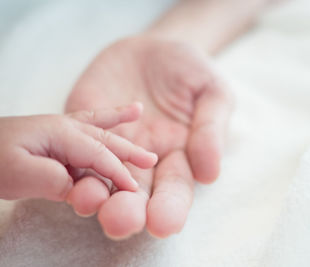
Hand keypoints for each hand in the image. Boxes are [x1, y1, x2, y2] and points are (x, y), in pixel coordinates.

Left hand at [0, 104, 156, 200]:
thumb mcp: (18, 174)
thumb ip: (54, 181)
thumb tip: (79, 187)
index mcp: (62, 134)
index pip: (100, 155)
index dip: (119, 173)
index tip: (135, 190)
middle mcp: (66, 127)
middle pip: (106, 140)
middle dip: (130, 151)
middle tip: (151, 160)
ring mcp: (62, 126)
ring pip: (100, 128)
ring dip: (122, 126)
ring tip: (139, 116)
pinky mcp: (57, 131)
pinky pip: (89, 121)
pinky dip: (108, 116)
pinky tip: (122, 110)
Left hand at [66, 36, 232, 238]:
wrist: (155, 49)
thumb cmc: (191, 72)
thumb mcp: (213, 92)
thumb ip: (211, 130)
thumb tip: (209, 174)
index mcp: (178, 157)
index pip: (174, 189)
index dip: (169, 207)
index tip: (164, 224)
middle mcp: (142, 162)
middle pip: (135, 194)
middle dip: (127, 210)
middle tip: (120, 220)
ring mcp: (110, 145)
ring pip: (99, 176)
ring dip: (93, 192)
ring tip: (89, 199)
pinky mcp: (84, 126)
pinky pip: (74, 145)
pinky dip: (69, 157)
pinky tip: (66, 166)